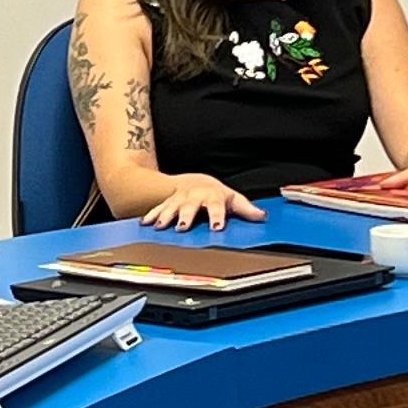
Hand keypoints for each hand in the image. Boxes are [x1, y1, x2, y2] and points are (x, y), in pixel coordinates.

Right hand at [142, 174, 262, 230]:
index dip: (217, 216)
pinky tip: (145, 223)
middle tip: (182, 227)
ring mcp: (179, 199)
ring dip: (165, 216)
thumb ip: (246, 209)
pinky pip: (157, 208)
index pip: (216, 206)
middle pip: (190, 206)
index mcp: (213, 196)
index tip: (216, 227)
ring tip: (160, 226)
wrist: (194, 180)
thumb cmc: (214, 192)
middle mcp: (194, 196)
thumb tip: (262, 216)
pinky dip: (150, 215)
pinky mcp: (167, 202)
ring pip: (171, 207)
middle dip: (185, 216)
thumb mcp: (232, 198)